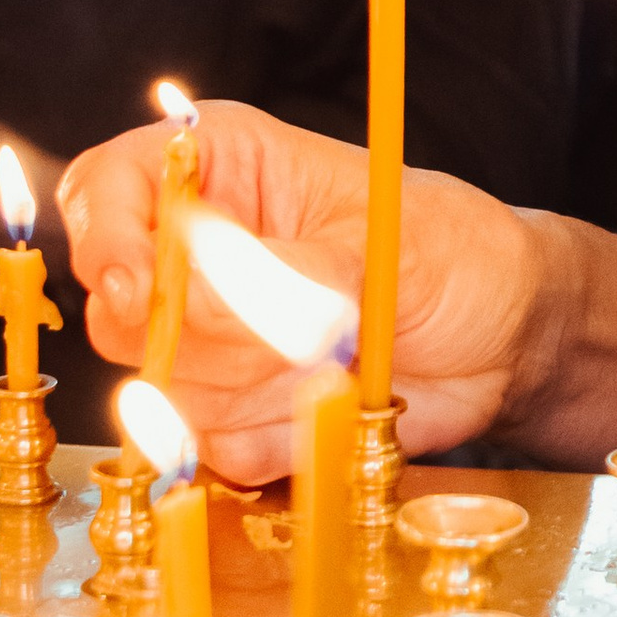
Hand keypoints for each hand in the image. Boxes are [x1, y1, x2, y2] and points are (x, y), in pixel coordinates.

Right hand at [57, 103, 545, 486]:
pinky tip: (333, 407)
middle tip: (281, 337)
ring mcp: (210, 339)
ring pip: (159, 386)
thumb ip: (274, 273)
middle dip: (190, 338)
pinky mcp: (232, 411)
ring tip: (336, 363)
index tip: (140, 285)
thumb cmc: (458, 256)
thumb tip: (178, 285)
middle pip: (116, 304)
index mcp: (222, 170)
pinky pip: (210, 446)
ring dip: (248, 392)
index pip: (108, 186)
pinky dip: (271, 441)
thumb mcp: (377, 248)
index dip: (105, 235)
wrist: (511, 341)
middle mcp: (198, 254)